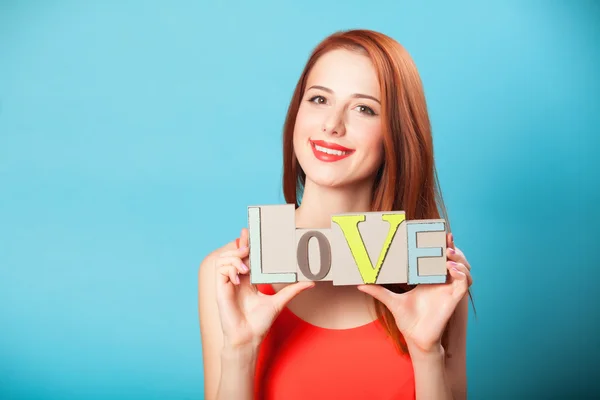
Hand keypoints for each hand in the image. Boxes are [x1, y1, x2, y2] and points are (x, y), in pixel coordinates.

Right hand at [215, 228, 314, 349]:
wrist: (249, 338)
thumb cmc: (260, 323)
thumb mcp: (279, 302)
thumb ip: (293, 290)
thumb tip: (311, 283)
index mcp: (248, 281)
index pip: (245, 258)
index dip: (245, 244)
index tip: (249, 232)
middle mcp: (237, 280)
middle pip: (234, 255)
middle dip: (240, 245)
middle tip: (248, 243)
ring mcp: (227, 284)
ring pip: (224, 259)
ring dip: (235, 257)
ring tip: (246, 266)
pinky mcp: (220, 289)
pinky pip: (220, 269)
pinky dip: (230, 268)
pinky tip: (240, 277)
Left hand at [357, 233, 471, 354]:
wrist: (415, 338)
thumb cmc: (407, 319)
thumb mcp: (390, 300)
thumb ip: (378, 290)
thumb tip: (359, 283)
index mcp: (429, 278)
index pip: (440, 258)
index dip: (444, 246)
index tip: (442, 233)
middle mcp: (442, 282)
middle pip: (456, 261)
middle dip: (454, 249)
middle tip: (445, 242)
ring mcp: (449, 290)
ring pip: (464, 270)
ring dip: (459, 260)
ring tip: (447, 255)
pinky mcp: (453, 299)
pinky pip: (463, 284)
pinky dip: (460, 275)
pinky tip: (450, 270)